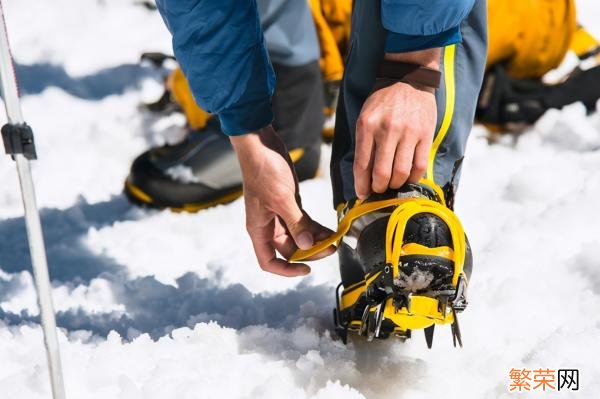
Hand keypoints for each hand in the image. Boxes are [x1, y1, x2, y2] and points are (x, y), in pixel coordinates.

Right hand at [230, 125, 334, 276]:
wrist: (261, 145)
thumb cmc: (264, 170)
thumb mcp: (282, 198)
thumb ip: (296, 223)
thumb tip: (307, 245)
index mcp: (259, 229)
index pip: (269, 261)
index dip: (287, 270)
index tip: (306, 269)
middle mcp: (267, 226)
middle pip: (289, 250)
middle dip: (309, 252)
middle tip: (330, 248)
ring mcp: (278, 215)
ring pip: (298, 237)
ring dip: (315, 240)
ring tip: (335, 239)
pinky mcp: (288, 204)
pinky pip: (303, 223)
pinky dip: (315, 228)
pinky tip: (330, 229)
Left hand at [354, 48, 439, 198]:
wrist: (408, 78)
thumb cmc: (382, 101)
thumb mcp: (365, 117)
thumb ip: (364, 143)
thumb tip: (364, 175)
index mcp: (367, 126)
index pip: (362, 165)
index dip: (362, 185)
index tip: (362, 194)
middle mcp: (387, 130)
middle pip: (382, 173)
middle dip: (379, 188)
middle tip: (379, 190)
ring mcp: (408, 132)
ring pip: (401, 172)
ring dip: (396, 185)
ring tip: (393, 184)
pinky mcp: (424, 134)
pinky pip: (420, 166)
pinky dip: (413, 177)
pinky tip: (408, 177)